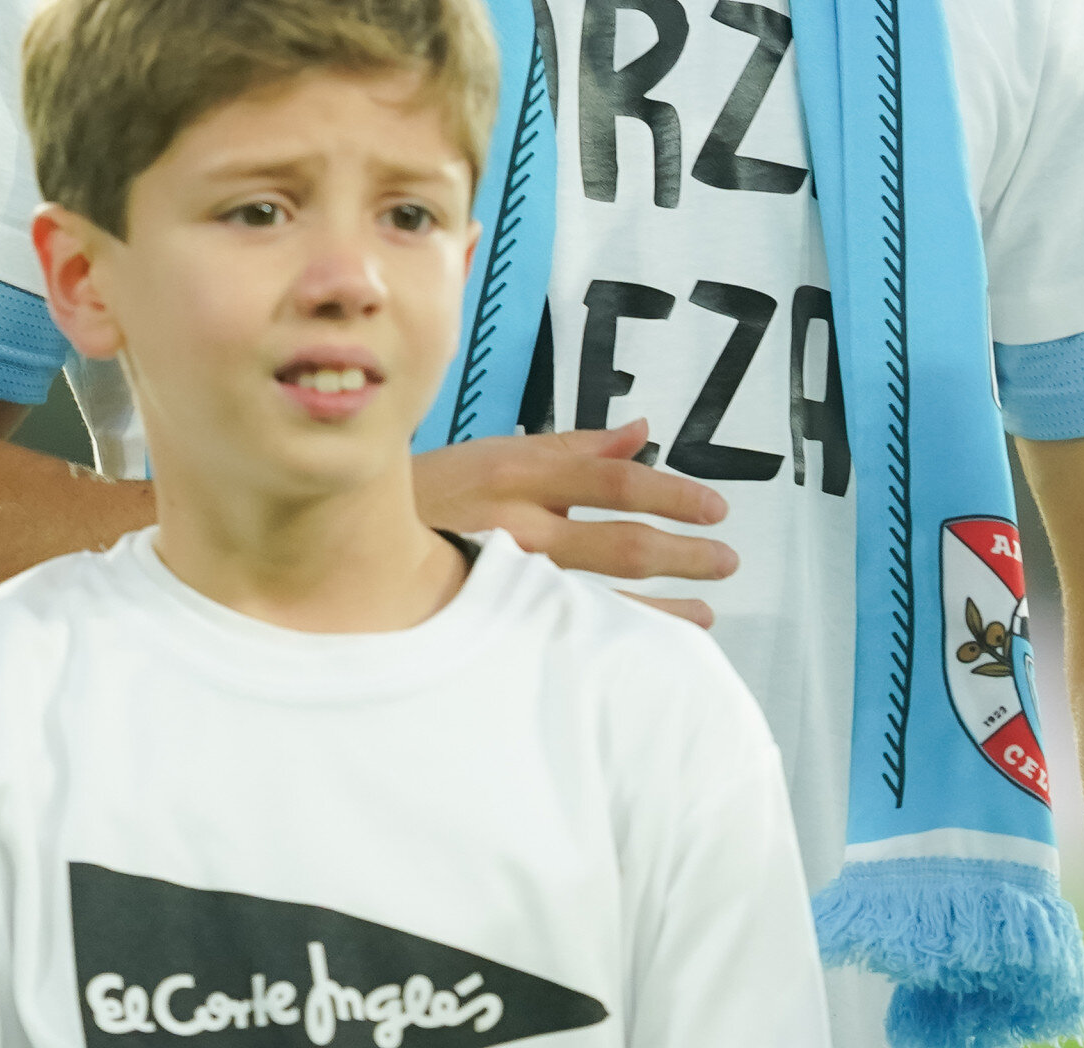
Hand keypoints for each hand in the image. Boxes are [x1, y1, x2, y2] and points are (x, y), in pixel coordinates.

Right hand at [414, 420, 737, 625]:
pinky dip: (613, 644)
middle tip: (727, 560)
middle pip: (618, 543)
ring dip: (661, 611)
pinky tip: (646, 653)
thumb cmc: (437, 495)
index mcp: (520, 473)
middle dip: (682, 555)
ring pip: (599, 601)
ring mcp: (505, 583)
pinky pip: (567, 638)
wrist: (356, 546)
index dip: (670, 493)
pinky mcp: (493, 624)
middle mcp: (517, 527)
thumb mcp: (498, 454)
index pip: (612, 479)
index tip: (716, 506)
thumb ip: (573, 446)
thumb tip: (642, 430)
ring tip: (705, 616)